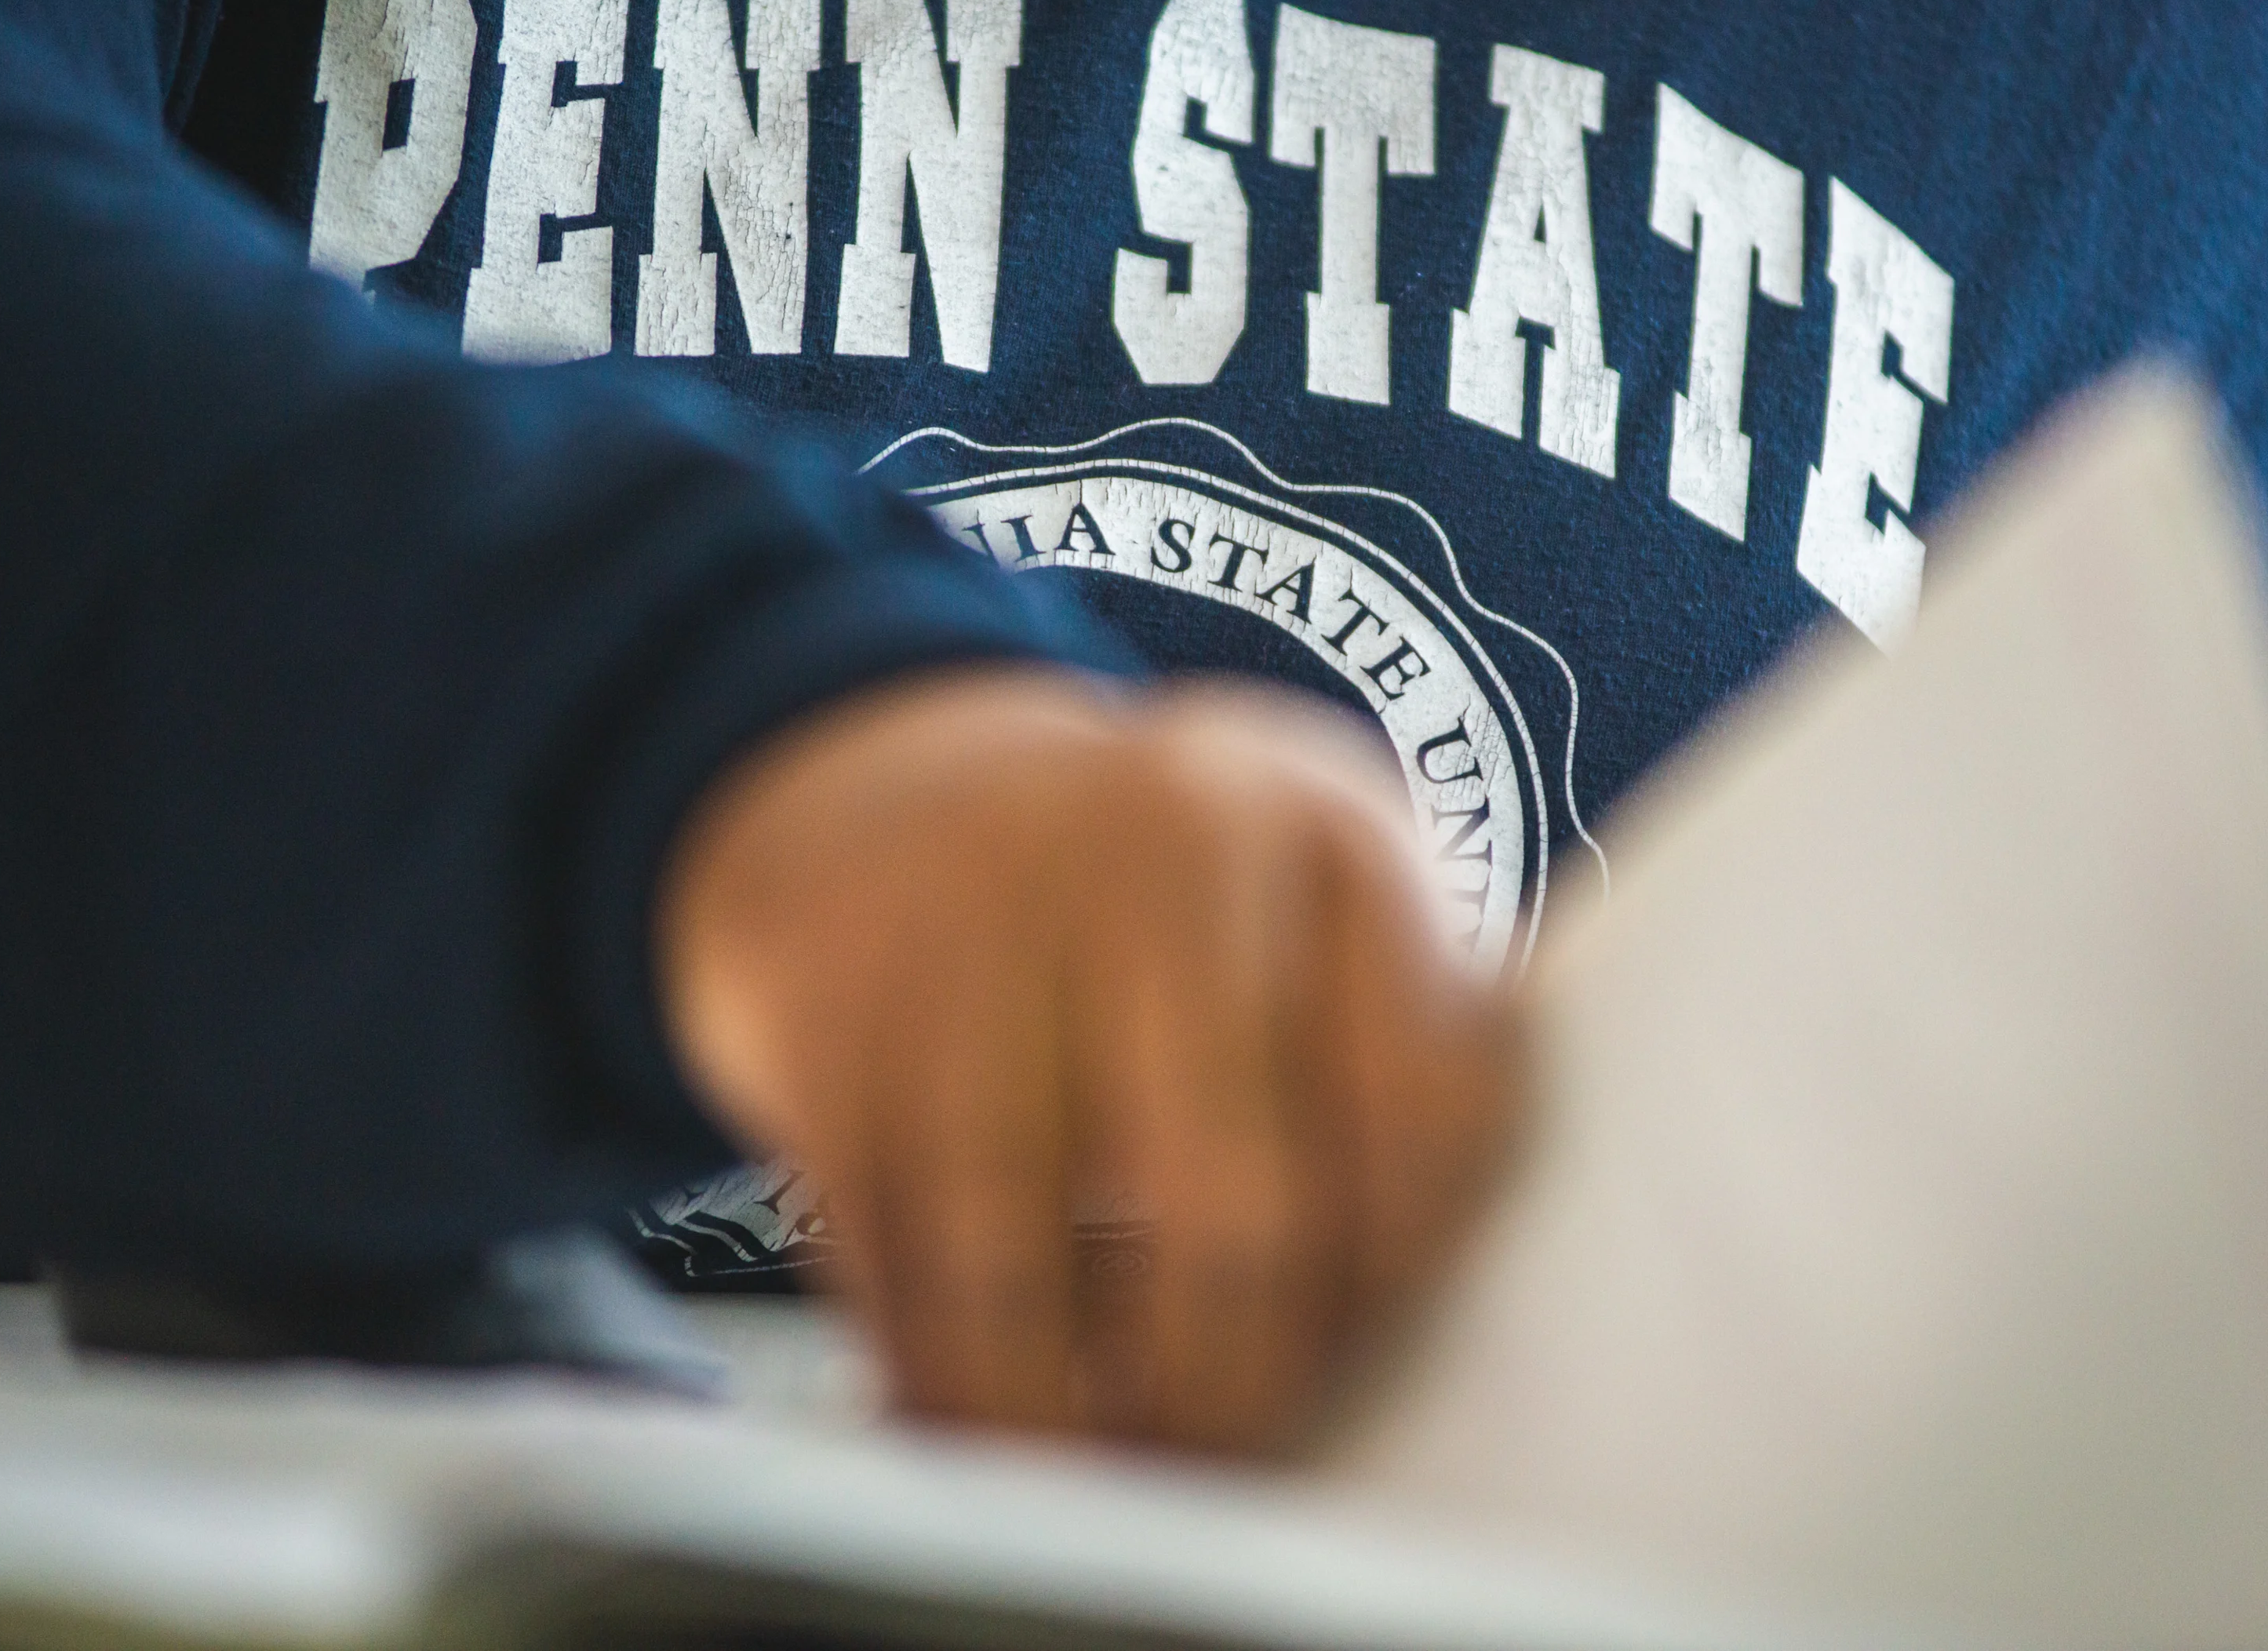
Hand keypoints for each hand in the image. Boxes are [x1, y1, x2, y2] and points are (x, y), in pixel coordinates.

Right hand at [652, 667, 1518, 1450]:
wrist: (884, 794)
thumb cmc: (1148, 906)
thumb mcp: (1300, 915)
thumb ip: (1385, 1074)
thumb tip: (1436, 1364)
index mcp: (1331, 833)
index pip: (1428, 1111)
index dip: (1399, 1281)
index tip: (1370, 1366)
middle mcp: (1164, 852)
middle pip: (1234, 1206)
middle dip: (1233, 1388)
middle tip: (1229, 1461)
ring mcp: (981, 925)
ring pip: (1022, 1260)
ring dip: (1062, 1419)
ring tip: (1100, 1473)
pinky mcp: (831, 1017)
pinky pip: (887, 1258)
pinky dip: (932, 1371)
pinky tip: (971, 1411)